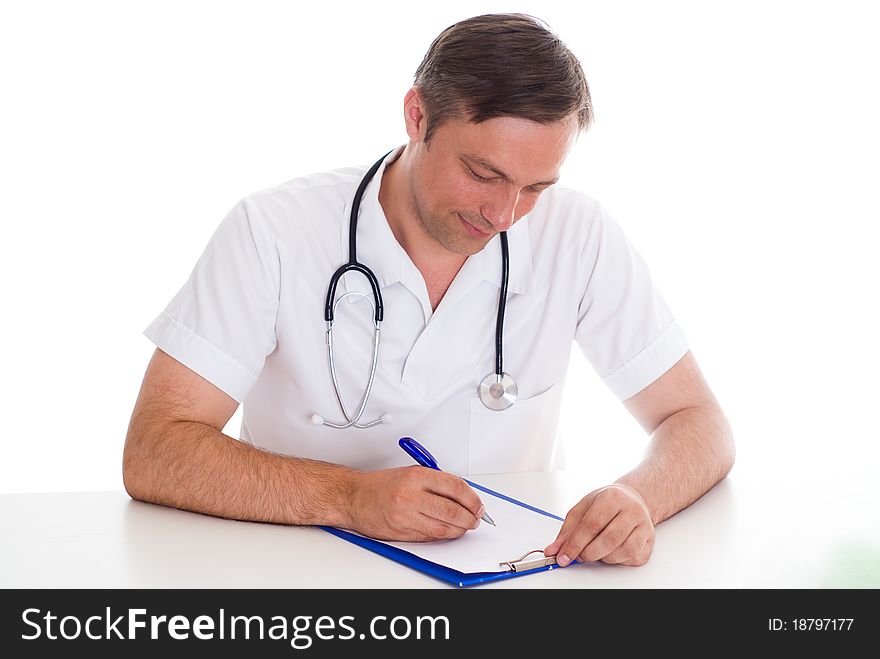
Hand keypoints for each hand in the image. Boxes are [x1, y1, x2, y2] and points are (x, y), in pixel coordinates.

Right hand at [344, 466, 484, 541]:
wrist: (353, 497)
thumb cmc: (381, 485)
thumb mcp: (411, 472)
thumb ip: (436, 482)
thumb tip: (462, 495)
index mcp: (416, 476)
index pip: (455, 487)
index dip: (472, 498)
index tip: (477, 504)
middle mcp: (410, 496)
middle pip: (453, 510)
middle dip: (470, 516)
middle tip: (476, 517)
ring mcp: (405, 516)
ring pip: (444, 528)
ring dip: (460, 529)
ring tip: (465, 525)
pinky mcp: (401, 532)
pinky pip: (430, 537)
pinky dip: (444, 535)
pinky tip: (448, 531)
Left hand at [544, 483, 654, 566]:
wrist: (632, 499)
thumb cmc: (607, 503)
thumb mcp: (583, 508)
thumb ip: (567, 531)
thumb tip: (554, 550)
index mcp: (612, 497)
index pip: (591, 524)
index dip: (575, 544)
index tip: (563, 557)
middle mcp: (632, 510)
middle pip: (609, 539)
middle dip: (589, 553)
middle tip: (580, 556)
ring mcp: (644, 526)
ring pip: (624, 551)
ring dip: (605, 557)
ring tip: (597, 550)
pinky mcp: (650, 541)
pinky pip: (634, 558)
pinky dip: (619, 560)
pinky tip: (611, 551)